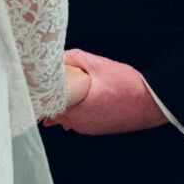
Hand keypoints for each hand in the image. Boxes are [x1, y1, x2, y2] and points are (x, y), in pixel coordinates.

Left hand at [43, 49, 167, 134]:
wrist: (151, 103)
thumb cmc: (127, 86)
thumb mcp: (98, 64)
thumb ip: (75, 58)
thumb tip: (59, 56)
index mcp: (76, 110)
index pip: (46, 106)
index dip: (39, 93)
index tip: (32, 84)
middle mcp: (80, 123)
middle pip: (54, 112)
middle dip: (49, 98)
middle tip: (43, 83)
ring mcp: (89, 127)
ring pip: (66, 116)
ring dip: (63, 103)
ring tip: (61, 88)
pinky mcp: (98, 127)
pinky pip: (78, 118)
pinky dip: (75, 108)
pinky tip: (79, 96)